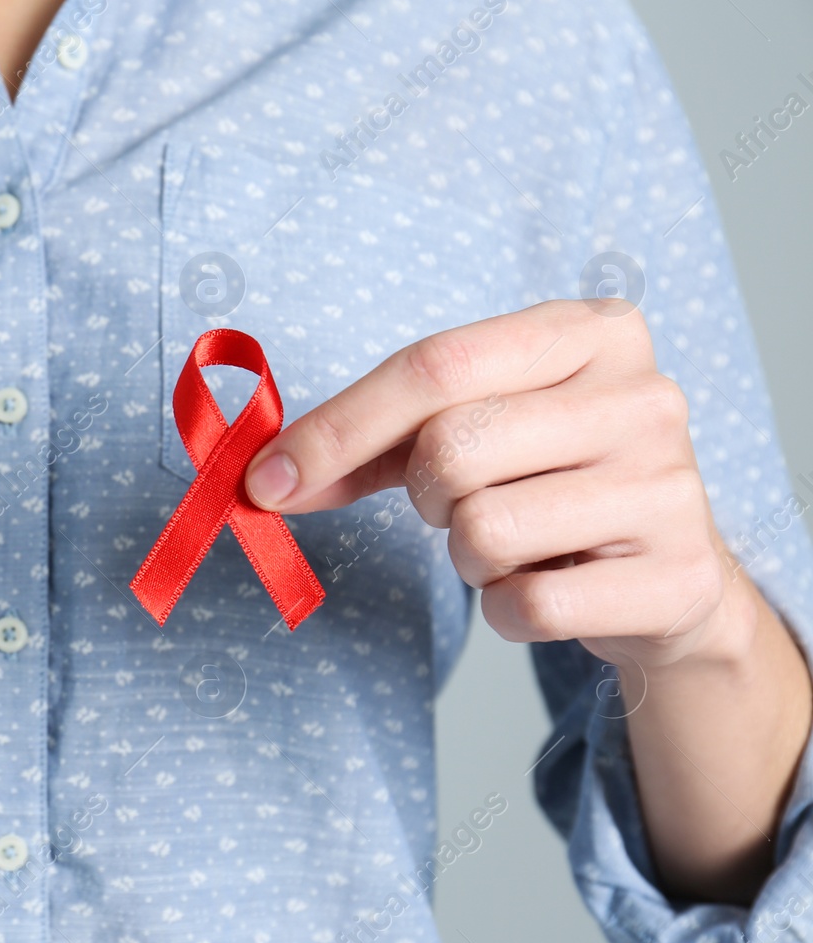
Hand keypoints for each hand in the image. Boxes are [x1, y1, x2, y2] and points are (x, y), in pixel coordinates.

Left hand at [243, 299, 755, 673]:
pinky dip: (508, 610)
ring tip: (519, 542)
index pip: (436, 365)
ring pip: (484, 531)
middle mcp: (644, 398)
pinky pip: (527, 606)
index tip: (268, 479)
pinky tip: (550, 585)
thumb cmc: (546, 483)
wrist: (667, 576)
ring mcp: (672, 489)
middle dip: (424, 495)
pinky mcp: (677, 581)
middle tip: (461, 504)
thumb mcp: (467, 432)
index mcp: (591, 332)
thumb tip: (264, 480)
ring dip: (469, 557)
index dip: (337, 427)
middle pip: (452, 448)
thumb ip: (365, 444)